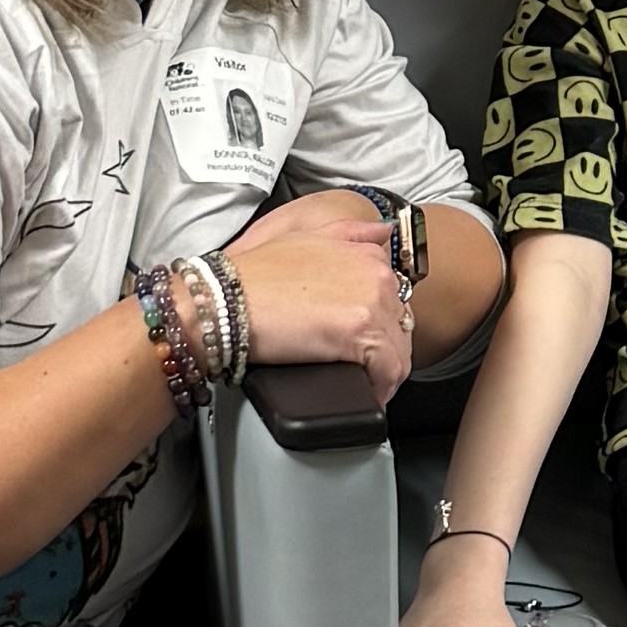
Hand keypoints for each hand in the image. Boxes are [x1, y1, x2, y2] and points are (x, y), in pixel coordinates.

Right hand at [234, 188, 415, 395]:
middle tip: (360, 372)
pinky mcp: (360, 333)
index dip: (380, 329)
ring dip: (383, 375)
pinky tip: (362, 395)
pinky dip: (380, 390)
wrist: (224, 300)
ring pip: (400, 353)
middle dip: (383, 353)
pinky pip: (389, 372)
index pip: (396, 301)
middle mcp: (378, 275)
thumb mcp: (304, 238)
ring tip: (361, 388)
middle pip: (401, 328)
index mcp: (368, 255)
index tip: (364, 347)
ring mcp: (372, 302)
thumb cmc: (254, 276)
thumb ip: (350, 234)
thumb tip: (385, 232)